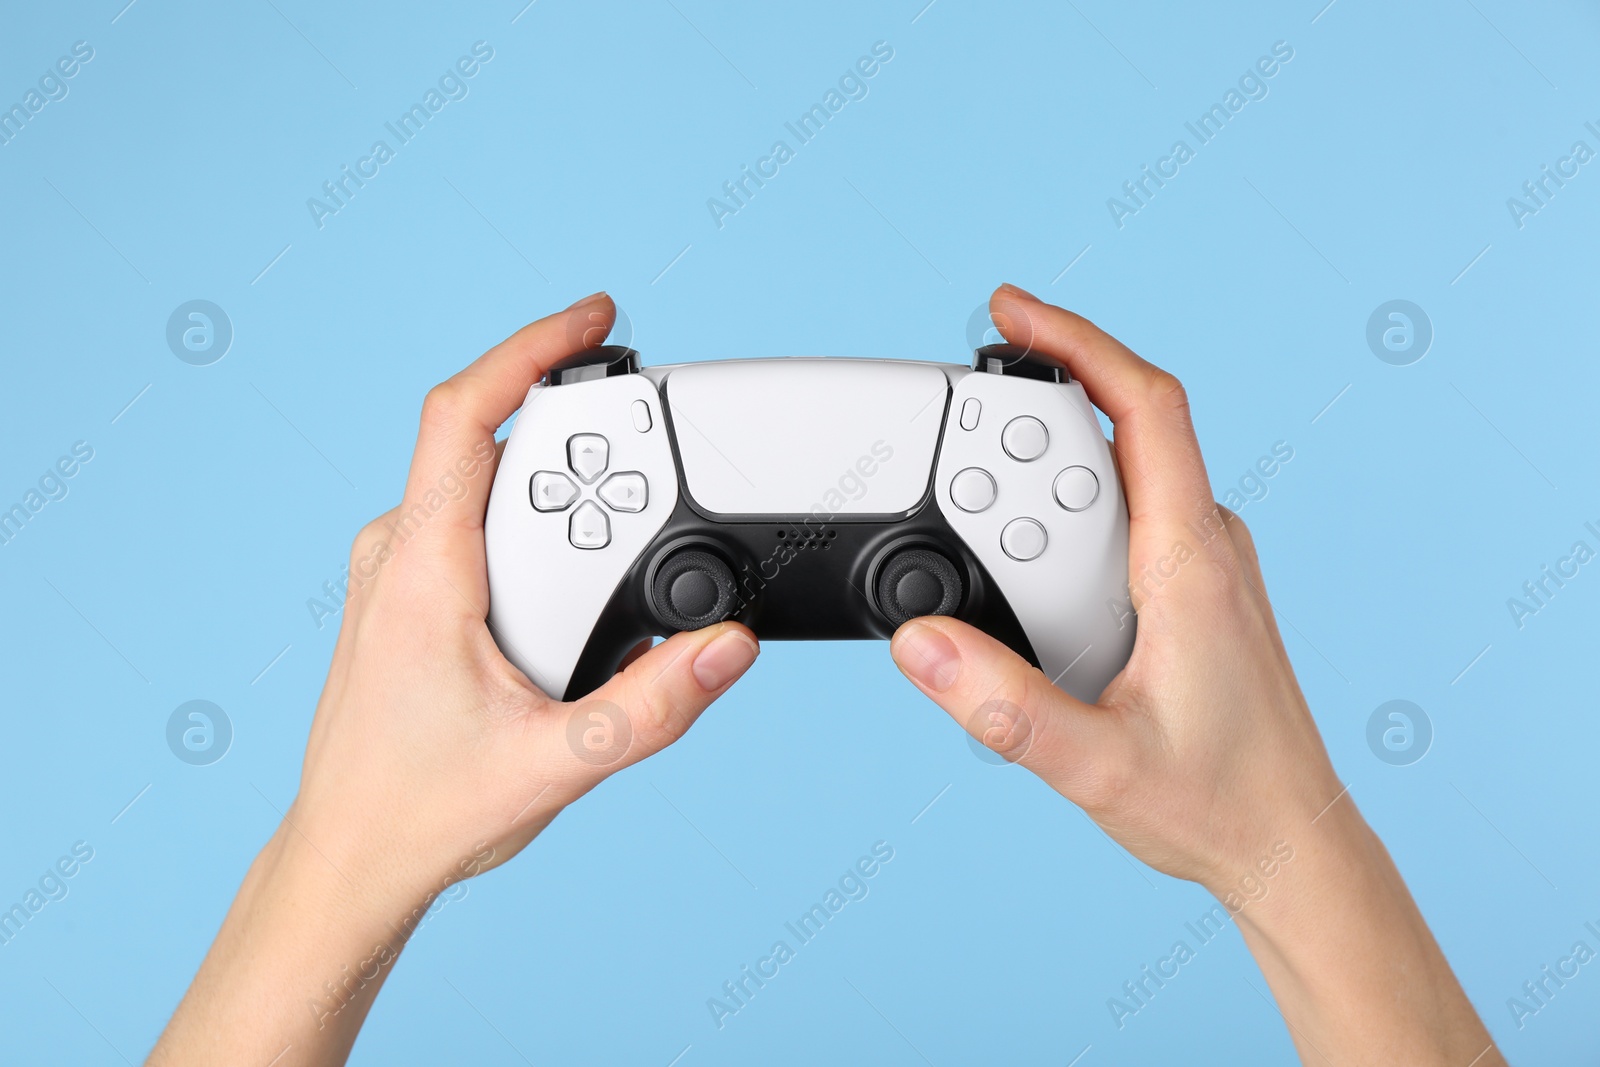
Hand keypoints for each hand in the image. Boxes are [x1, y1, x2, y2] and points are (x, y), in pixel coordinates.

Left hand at [151, 294, 759, 1065]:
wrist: (352, 859)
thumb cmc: (422, 812)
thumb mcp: (555, 767)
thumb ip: (651, 707)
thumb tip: (726, 647)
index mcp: (422, 570)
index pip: (464, 416)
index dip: (530, 350)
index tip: (594, 318)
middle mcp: (399, 553)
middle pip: (496, 442)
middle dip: (581, 433)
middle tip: (655, 453)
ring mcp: (399, 570)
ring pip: (487, 482)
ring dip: (561, 483)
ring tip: (627, 522)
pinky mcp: (410, 592)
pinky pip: (477, 519)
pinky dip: (538, 519)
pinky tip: (581, 567)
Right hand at [889, 284, 1500, 1064]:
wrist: (1288, 845)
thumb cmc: (1217, 802)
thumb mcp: (1094, 766)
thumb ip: (1002, 707)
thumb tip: (919, 643)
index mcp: (1191, 561)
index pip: (1146, 408)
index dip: (1079, 341)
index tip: (1013, 312)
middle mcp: (1205, 546)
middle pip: (1120, 427)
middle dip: (1035, 402)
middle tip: (958, 418)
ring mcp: (1203, 564)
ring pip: (1122, 472)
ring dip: (1047, 465)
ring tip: (978, 495)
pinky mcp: (1194, 588)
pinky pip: (1127, 513)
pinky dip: (1067, 505)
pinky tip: (1025, 550)